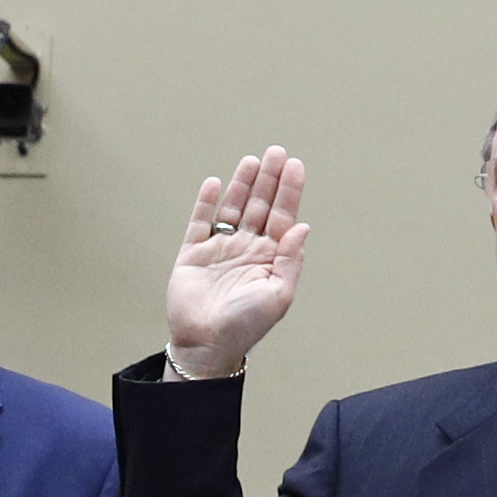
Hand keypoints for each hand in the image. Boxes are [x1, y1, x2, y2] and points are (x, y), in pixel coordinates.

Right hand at [164, 151, 308, 377]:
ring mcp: (220, 248)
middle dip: (269, 179)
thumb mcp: (278, 295)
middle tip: (276, 152)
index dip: (288, 191)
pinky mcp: (194, 253)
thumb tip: (302, 226)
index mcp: (270, 258)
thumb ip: (290, 260)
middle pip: (260, 205)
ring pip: (233, 207)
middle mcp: (247, 248)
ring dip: (243, 184)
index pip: (282, 216)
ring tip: (252, 160)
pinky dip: (206, 202)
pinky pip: (200, 221)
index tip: (294, 166)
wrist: (206, 344)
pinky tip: (215, 183)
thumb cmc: (246, 325)